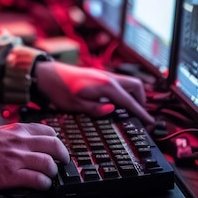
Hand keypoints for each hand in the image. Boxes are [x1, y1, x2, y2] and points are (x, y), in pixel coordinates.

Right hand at [0, 122, 68, 190]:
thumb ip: (15, 135)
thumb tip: (30, 139)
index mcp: (16, 130)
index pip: (47, 130)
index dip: (56, 139)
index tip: (57, 147)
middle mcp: (19, 142)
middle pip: (53, 144)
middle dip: (63, 154)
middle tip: (64, 162)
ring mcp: (16, 158)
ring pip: (48, 162)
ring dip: (54, 171)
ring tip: (51, 175)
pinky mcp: (12, 176)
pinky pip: (38, 179)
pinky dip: (44, 183)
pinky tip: (42, 185)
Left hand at [33, 61, 154, 123]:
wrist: (47, 76)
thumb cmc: (59, 90)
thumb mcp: (75, 105)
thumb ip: (95, 109)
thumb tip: (112, 110)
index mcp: (105, 85)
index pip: (130, 101)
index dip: (142, 113)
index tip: (150, 123)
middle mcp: (107, 77)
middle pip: (135, 86)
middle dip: (141, 101)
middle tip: (140, 116)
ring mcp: (103, 75)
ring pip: (128, 83)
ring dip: (133, 96)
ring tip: (130, 111)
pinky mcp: (98, 76)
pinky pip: (119, 83)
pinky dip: (123, 92)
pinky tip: (116, 103)